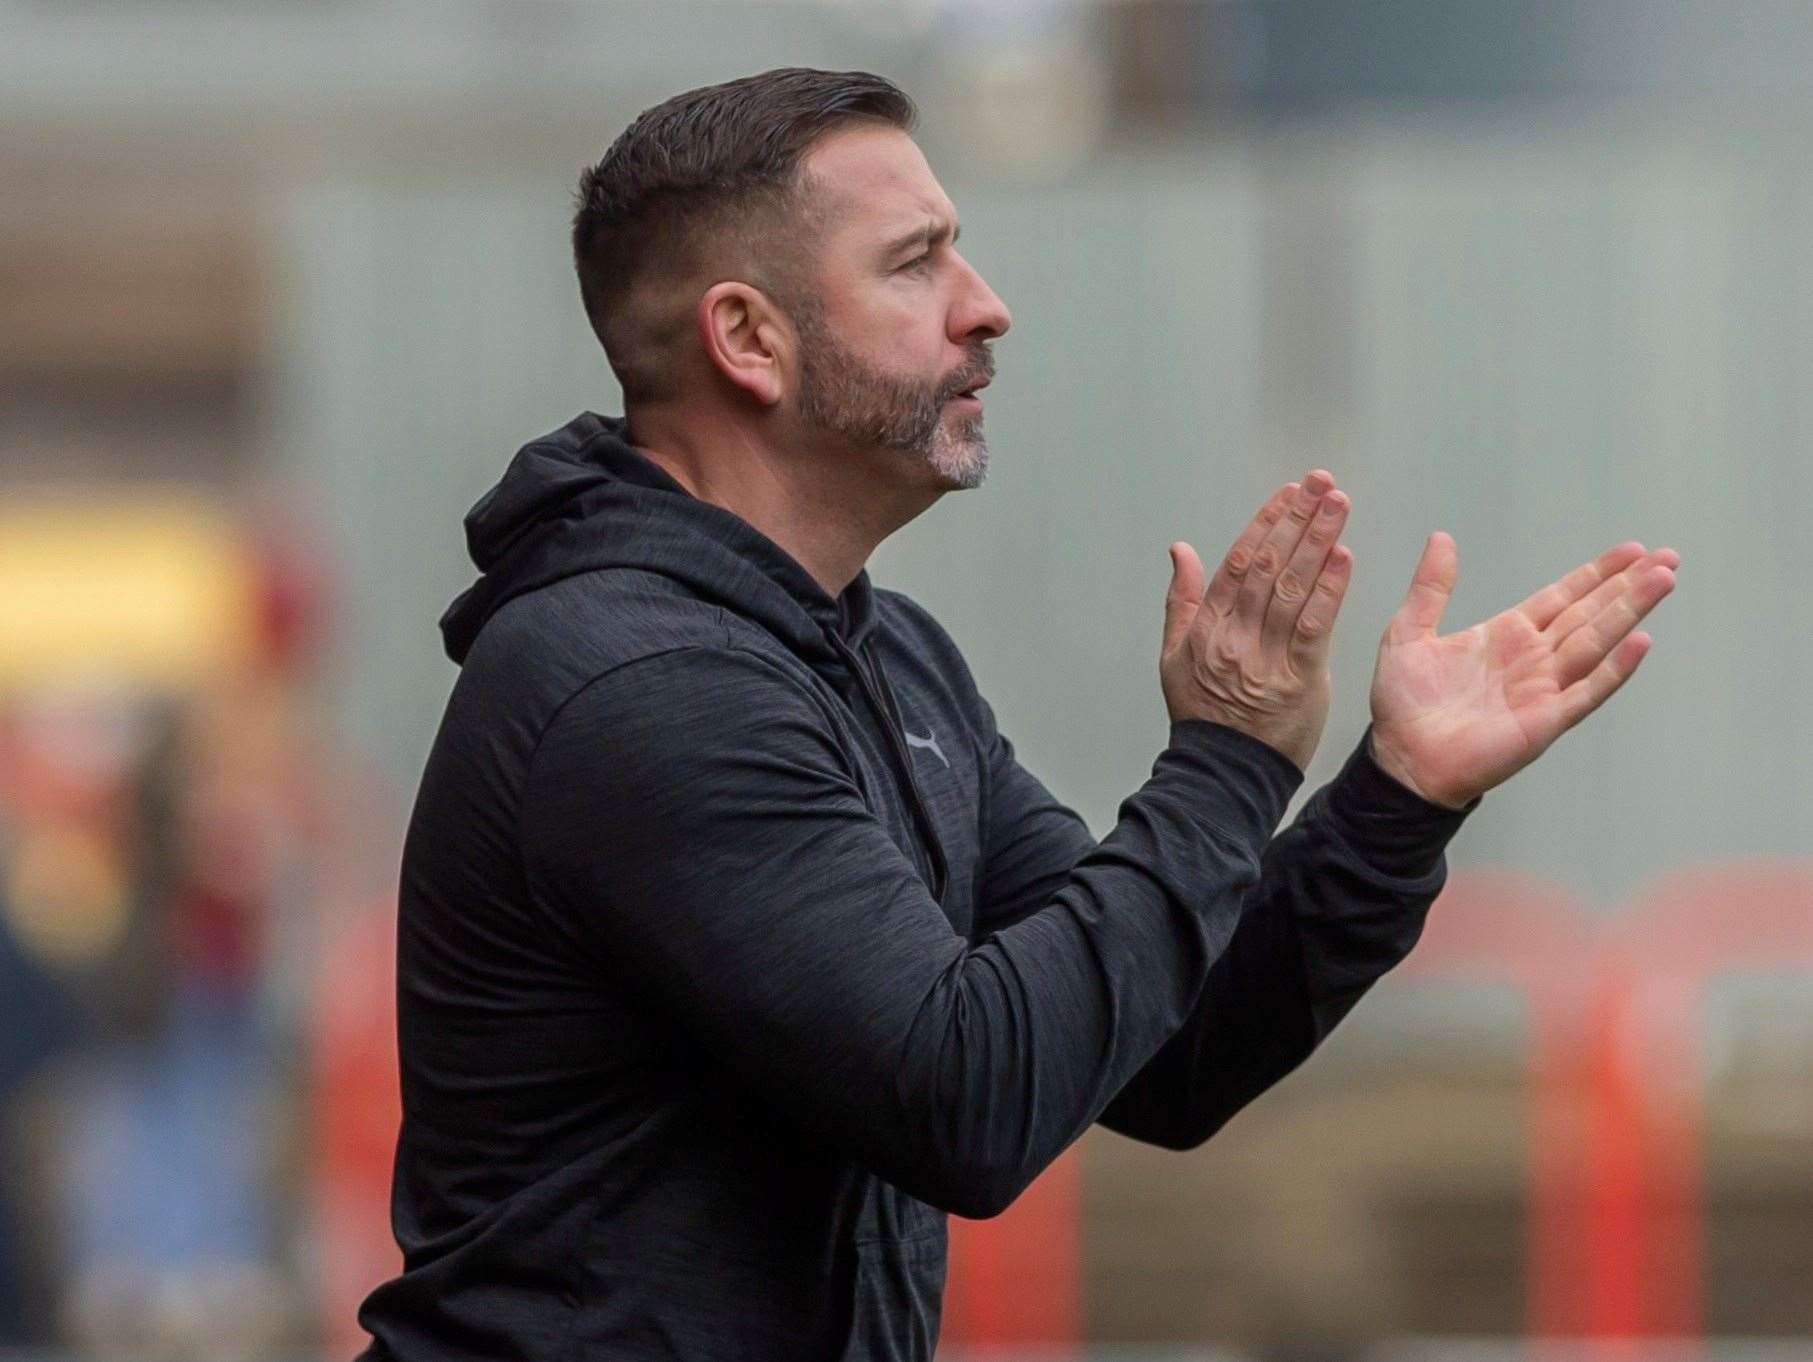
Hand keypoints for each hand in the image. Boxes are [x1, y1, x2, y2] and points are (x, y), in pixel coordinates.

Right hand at [1161, 471, 1353, 773]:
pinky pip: (1313, 626)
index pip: (1239, 560)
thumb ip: (1180, 600)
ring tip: (1338, 505)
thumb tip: (1180, 550)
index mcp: (1207, 626)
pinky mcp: (1296, 679)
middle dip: (1298, 518)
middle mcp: (1234, 634)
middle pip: (1269, 564)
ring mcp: (1264, 656)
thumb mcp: (1174, 656)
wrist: (1222, 772)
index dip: (1266, 521)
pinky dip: (1329, 589)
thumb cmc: (1202, 714)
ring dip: (1318, 541)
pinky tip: (1342, 558)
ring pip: (1293, 586)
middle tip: (1322, 483)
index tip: (1289, 491)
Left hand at [1367, 534, 1679, 808]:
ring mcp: (1543, 688)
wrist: (1401, 758)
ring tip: (1664, 581)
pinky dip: (1615, 668)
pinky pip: (1587, 690)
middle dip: (1628, 586)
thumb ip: (1430, 587)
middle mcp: (1533, 658)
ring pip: (1597, 642)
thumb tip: (1441, 537)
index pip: (1563, 597)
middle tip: (1669, 557)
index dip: (1597, 574)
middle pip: (1590, 614)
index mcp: (1507, 635)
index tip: (1632, 550)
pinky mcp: (1545, 720)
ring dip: (1631, 612)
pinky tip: (1640, 642)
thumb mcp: (1408, 632)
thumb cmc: (1404, 704)